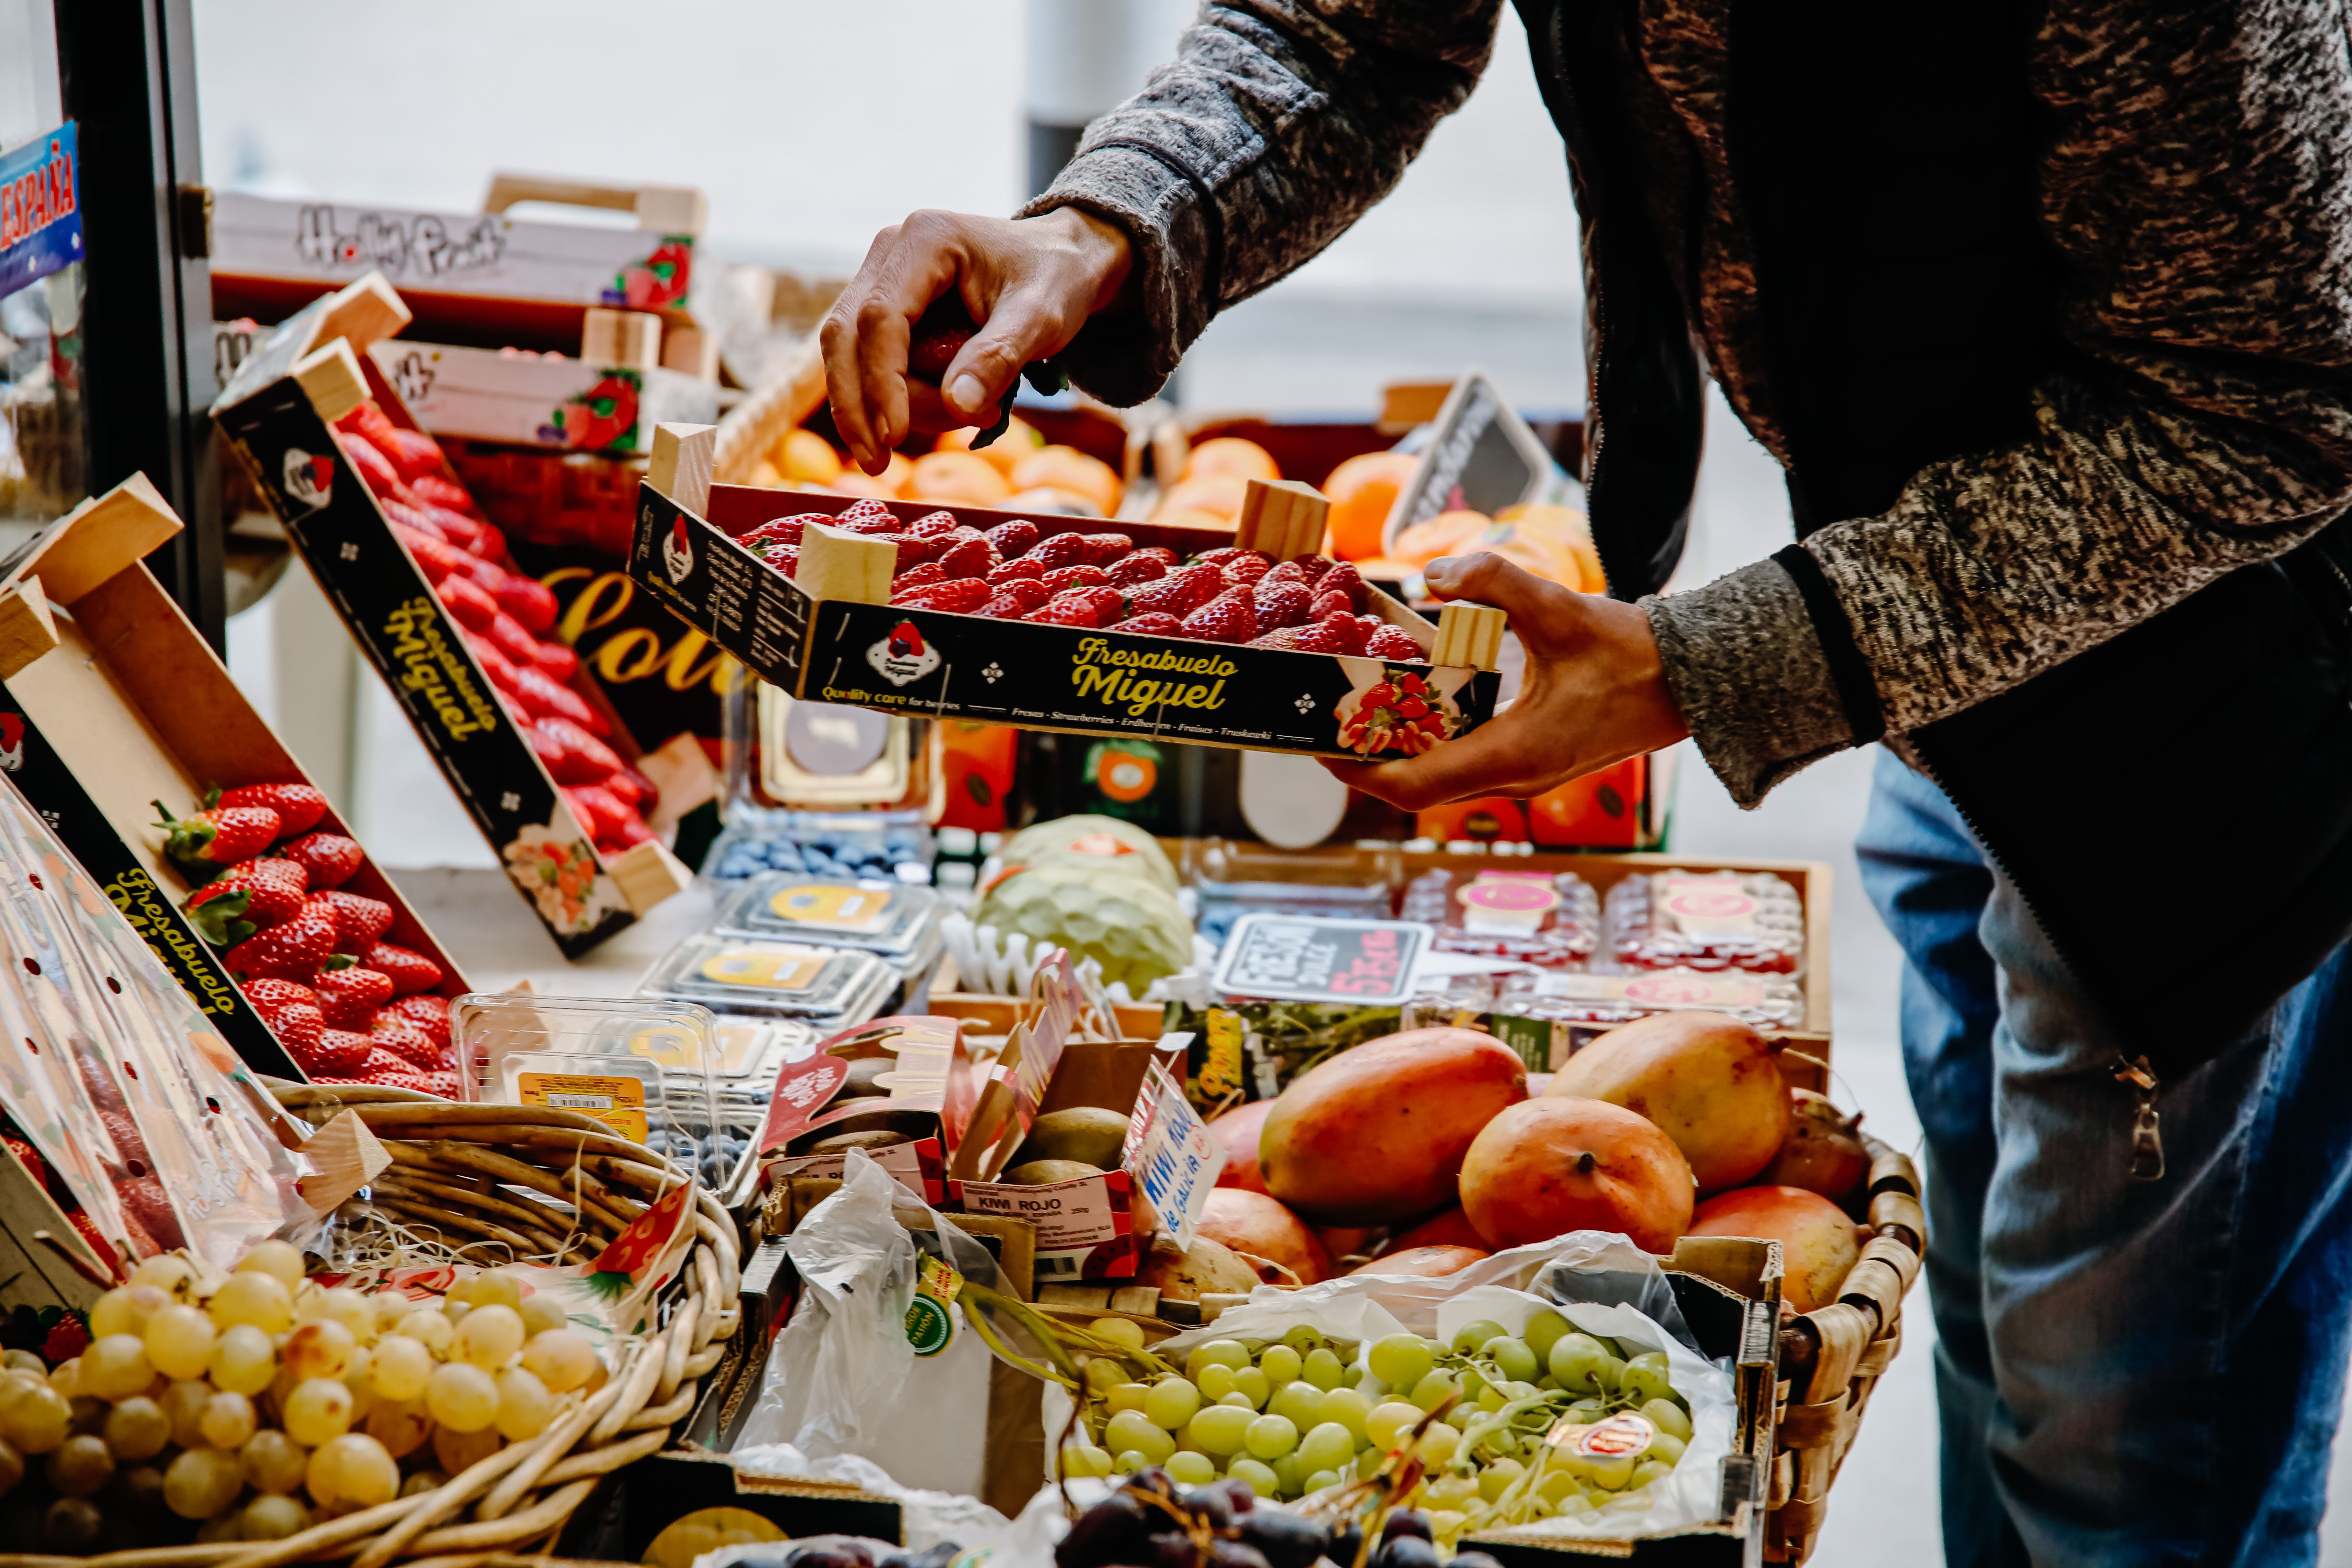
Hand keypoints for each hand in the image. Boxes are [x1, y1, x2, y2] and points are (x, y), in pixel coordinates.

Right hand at [819, 207, 1133, 473]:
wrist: (1062, 260)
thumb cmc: (1056, 279)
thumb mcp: (1043, 317)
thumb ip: (1000, 358)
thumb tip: (956, 407)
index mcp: (926, 239)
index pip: (881, 317)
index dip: (883, 382)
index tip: (893, 437)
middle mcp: (891, 252)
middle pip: (846, 335)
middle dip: (859, 405)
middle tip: (877, 463)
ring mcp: (882, 279)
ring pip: (851, 354)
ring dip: (880, 407)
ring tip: (959, 423)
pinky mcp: (886, 308)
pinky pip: (870, 361)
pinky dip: (894, 399)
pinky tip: (941, 415)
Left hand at [1322, 553, 1689, 807]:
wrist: (1692, 681)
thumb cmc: (1632, 655)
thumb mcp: (1560, 609)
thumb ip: (1495, 583)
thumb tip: (1435, 573)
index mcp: (1510, 756)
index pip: (1410, 786)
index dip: (1356, 770)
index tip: (1316, 745)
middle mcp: (1511, 778)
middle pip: (1415, 787)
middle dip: (1366, 757)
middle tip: (1327, 717)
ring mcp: (1524, 775)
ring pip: (1440, 777)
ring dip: (1398, 748)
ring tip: (1362, 707)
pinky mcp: (1533, 760)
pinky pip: (1465, 762)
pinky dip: (1432, 739)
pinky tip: (1418, 699)